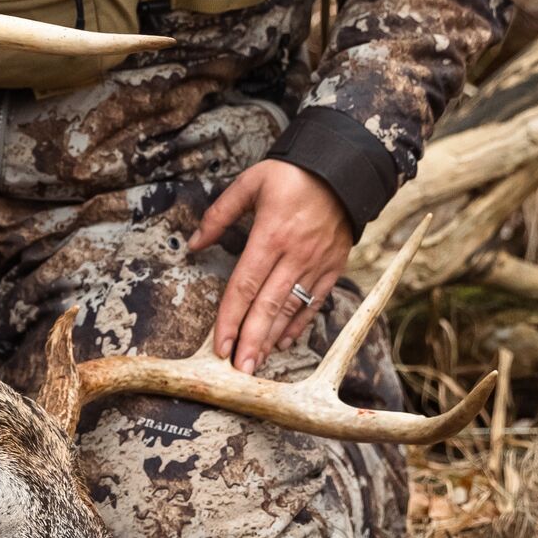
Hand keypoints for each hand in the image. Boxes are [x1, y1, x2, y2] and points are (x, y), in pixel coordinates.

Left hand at [187, 161, 354, 375]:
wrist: (343, 168)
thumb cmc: (292, 174)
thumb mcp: (251, 182)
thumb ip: (220, 214)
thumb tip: (194, 244)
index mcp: (271, 234)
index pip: (245, 285)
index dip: (231, 317)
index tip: (221, 345)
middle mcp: (295, 254)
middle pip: (269, 304)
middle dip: (253, 340)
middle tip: (240, 370)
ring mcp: (317, 263)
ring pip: (292, 307)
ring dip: (273, 337)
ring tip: (258, 362)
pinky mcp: (334, 266)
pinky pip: (316, 301)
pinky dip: (300, 323)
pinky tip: (285, 341)